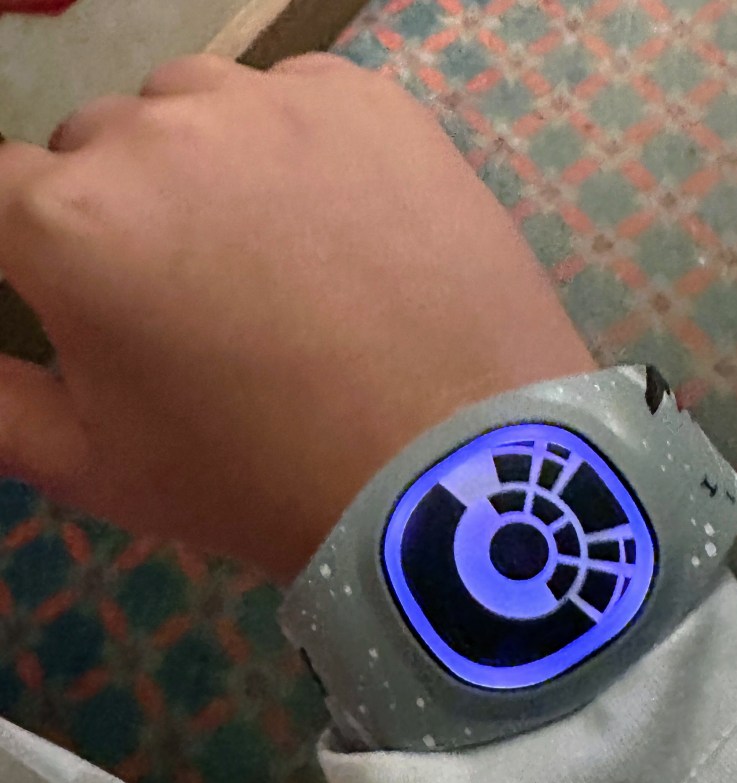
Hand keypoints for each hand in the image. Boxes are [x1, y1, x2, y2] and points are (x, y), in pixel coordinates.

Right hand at [0, 54, 593, 582]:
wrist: (450, 470)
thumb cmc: (266, 480)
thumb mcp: (99, 465)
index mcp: (73, 223)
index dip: (34, 249)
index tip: (84, 294)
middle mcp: (161, 133)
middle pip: (97, 151)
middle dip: (121, 216)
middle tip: (197, 303)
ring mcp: (275, 105)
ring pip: (193, 111)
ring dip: (203, 170)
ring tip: (271, 261)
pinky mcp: (372, 104)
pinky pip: (294, 103)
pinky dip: (295, 152)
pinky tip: (340, 228)